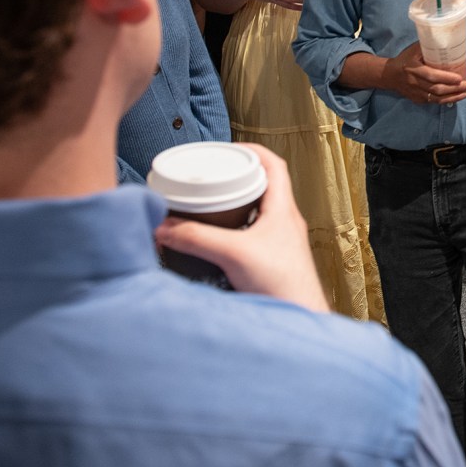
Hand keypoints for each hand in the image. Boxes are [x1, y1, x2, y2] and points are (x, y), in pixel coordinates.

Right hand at [154, 145, 328, 312]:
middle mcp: (284, 223)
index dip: (251, 151)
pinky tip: (217, 242)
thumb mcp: (233, 255)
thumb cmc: (285, 287)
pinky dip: (233, 232)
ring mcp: (279, 243)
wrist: (301, 318)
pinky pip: (251, 236)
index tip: (227, 149)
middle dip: (236, 177)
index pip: (273, 165)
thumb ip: (196, 239)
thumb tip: (164, 227)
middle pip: (262, 187)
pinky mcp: (271, 262)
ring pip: (256, 213)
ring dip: (234, 206)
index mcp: (283, 210)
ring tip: (209, 205)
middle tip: (211, 176)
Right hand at [385, 41, 465, 105]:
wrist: (390, 75)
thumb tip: (447, 41)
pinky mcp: (417, 99)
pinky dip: (447, 100)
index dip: (446, 78)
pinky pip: (434, 102)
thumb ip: (428, 46)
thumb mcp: (414, 50)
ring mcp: (416, 93)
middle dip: (455, 89)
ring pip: (437, 98)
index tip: (460, 78)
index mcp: (413, 68)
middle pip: (436, 89)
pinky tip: (457, 96)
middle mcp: (414, 83)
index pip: (431, 75)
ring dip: (454, 97)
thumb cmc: (405, 59)